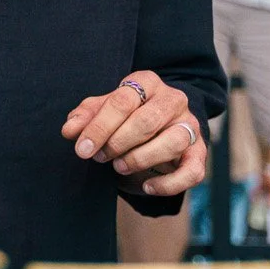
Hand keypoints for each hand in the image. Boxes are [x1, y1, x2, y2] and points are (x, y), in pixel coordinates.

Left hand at [61, 71, 205, 197]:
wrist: (162, 125)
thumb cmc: (127, 115)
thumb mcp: (104, 109)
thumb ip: (86, 116)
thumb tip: (69, 130)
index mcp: (148, 82)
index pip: (122, 101)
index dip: (100, 126)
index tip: (82, 148)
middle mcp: (174, 100)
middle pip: (146, 121)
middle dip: (118, 142)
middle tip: (100, 157)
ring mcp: (190, 126)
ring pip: (172, 142)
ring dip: (140, 158)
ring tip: (119, 167)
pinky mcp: (200, 152)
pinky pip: (193, 171)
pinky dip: (169, 184)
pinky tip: (147, 187)